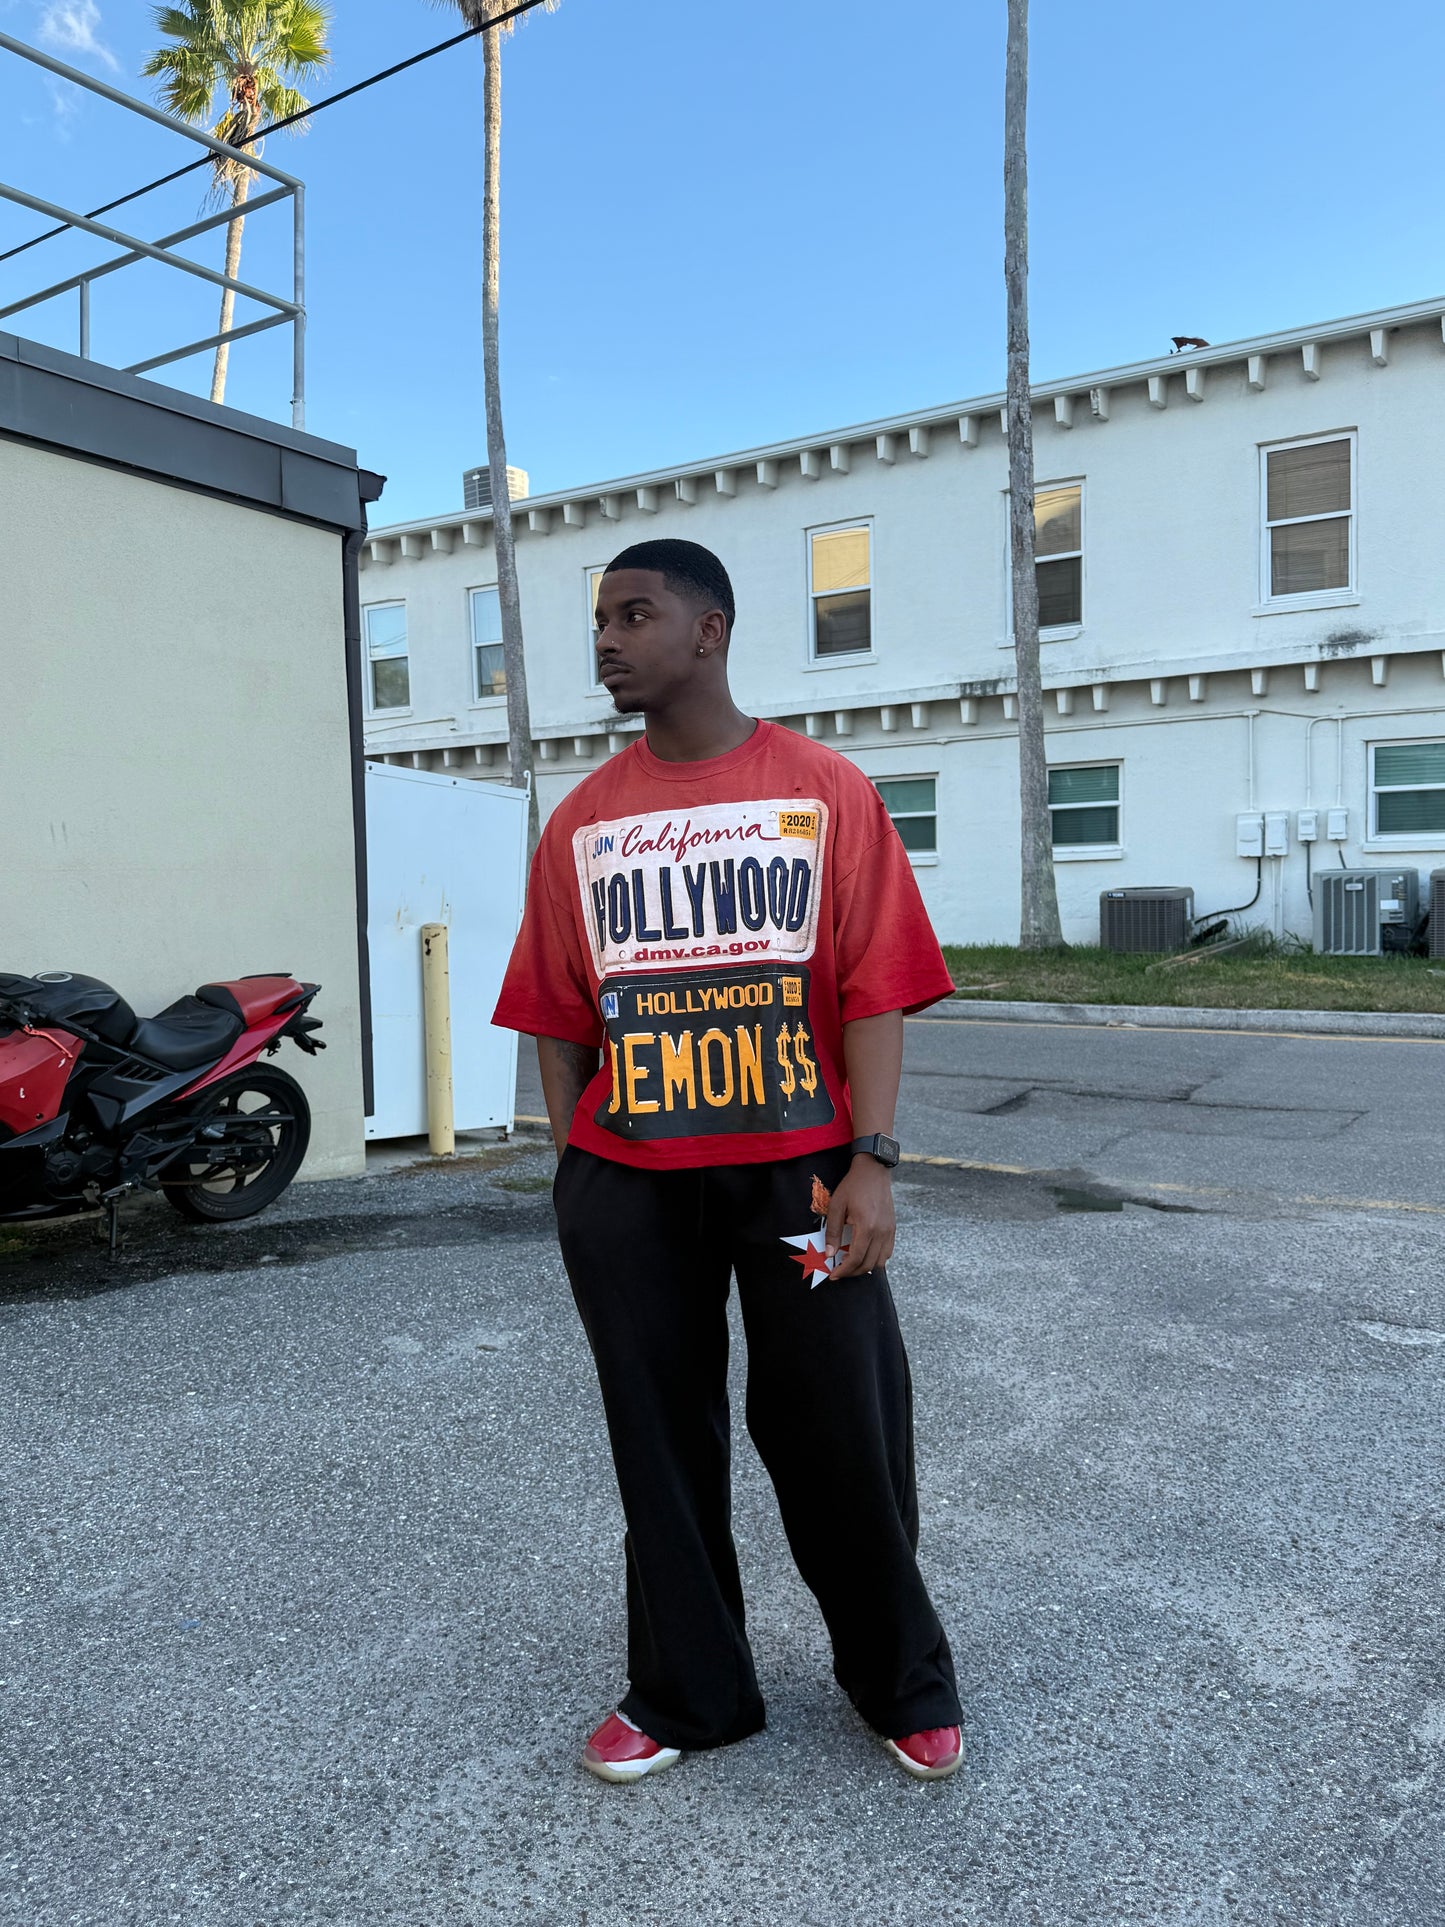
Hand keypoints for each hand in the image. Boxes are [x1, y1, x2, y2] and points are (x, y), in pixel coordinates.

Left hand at [825, 1156, 895, 1278]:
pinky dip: (876, 1259)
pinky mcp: (892, 1229)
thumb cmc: (853, 1186)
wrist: (874, 1171)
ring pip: (880, 1262)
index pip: (855, 1258)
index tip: (833, 1275)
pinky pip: (887, 1253)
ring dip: (864, 1268)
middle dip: (852, 1272)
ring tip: (850, 1264)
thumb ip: (833, 1232)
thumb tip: (829, 1254)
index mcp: (867, 1227)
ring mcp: (889, 1231)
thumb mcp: (836, 1206)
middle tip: (839, 1272)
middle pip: (868, 1264)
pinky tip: (864, 1255)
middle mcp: (881, 1232)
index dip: (843, 1270)